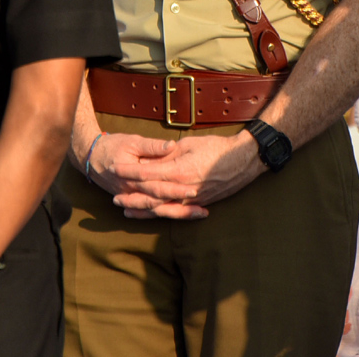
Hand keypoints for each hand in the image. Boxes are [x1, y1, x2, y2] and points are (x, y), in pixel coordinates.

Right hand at [85, 132, 206, 218]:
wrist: (90, 157)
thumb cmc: (113, 146)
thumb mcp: (132, 141)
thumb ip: (152, 145)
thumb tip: (171, 145)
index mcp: (134, 176)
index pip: (159, 185)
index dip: (177, 188)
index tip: (195, 188)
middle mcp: (133, 191)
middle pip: (161, 203)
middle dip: (182, 207)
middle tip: (203, 209)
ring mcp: (133, 198)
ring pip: (157, 211)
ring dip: (179, 213)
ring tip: (200, 214)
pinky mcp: (134, 199)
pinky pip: (151, 212)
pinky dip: (166, 214)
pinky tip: (182, 215)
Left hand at [110, 133, 263, 217]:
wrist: (243, 161)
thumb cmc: (216, 148)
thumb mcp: (189, 144)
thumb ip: (168, 154)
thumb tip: (150, 160)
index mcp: (180, 170)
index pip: (148, 174)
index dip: (130, 172)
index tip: (116, 170)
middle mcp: (184, 188)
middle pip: (151, 196)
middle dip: (132, 198)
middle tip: (115, 198)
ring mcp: (192, 199)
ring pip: (162, 208)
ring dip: (142, 210)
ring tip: (126, 210)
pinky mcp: (198, 203)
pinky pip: (175, 211)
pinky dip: (161, 214)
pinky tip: (152, 214)